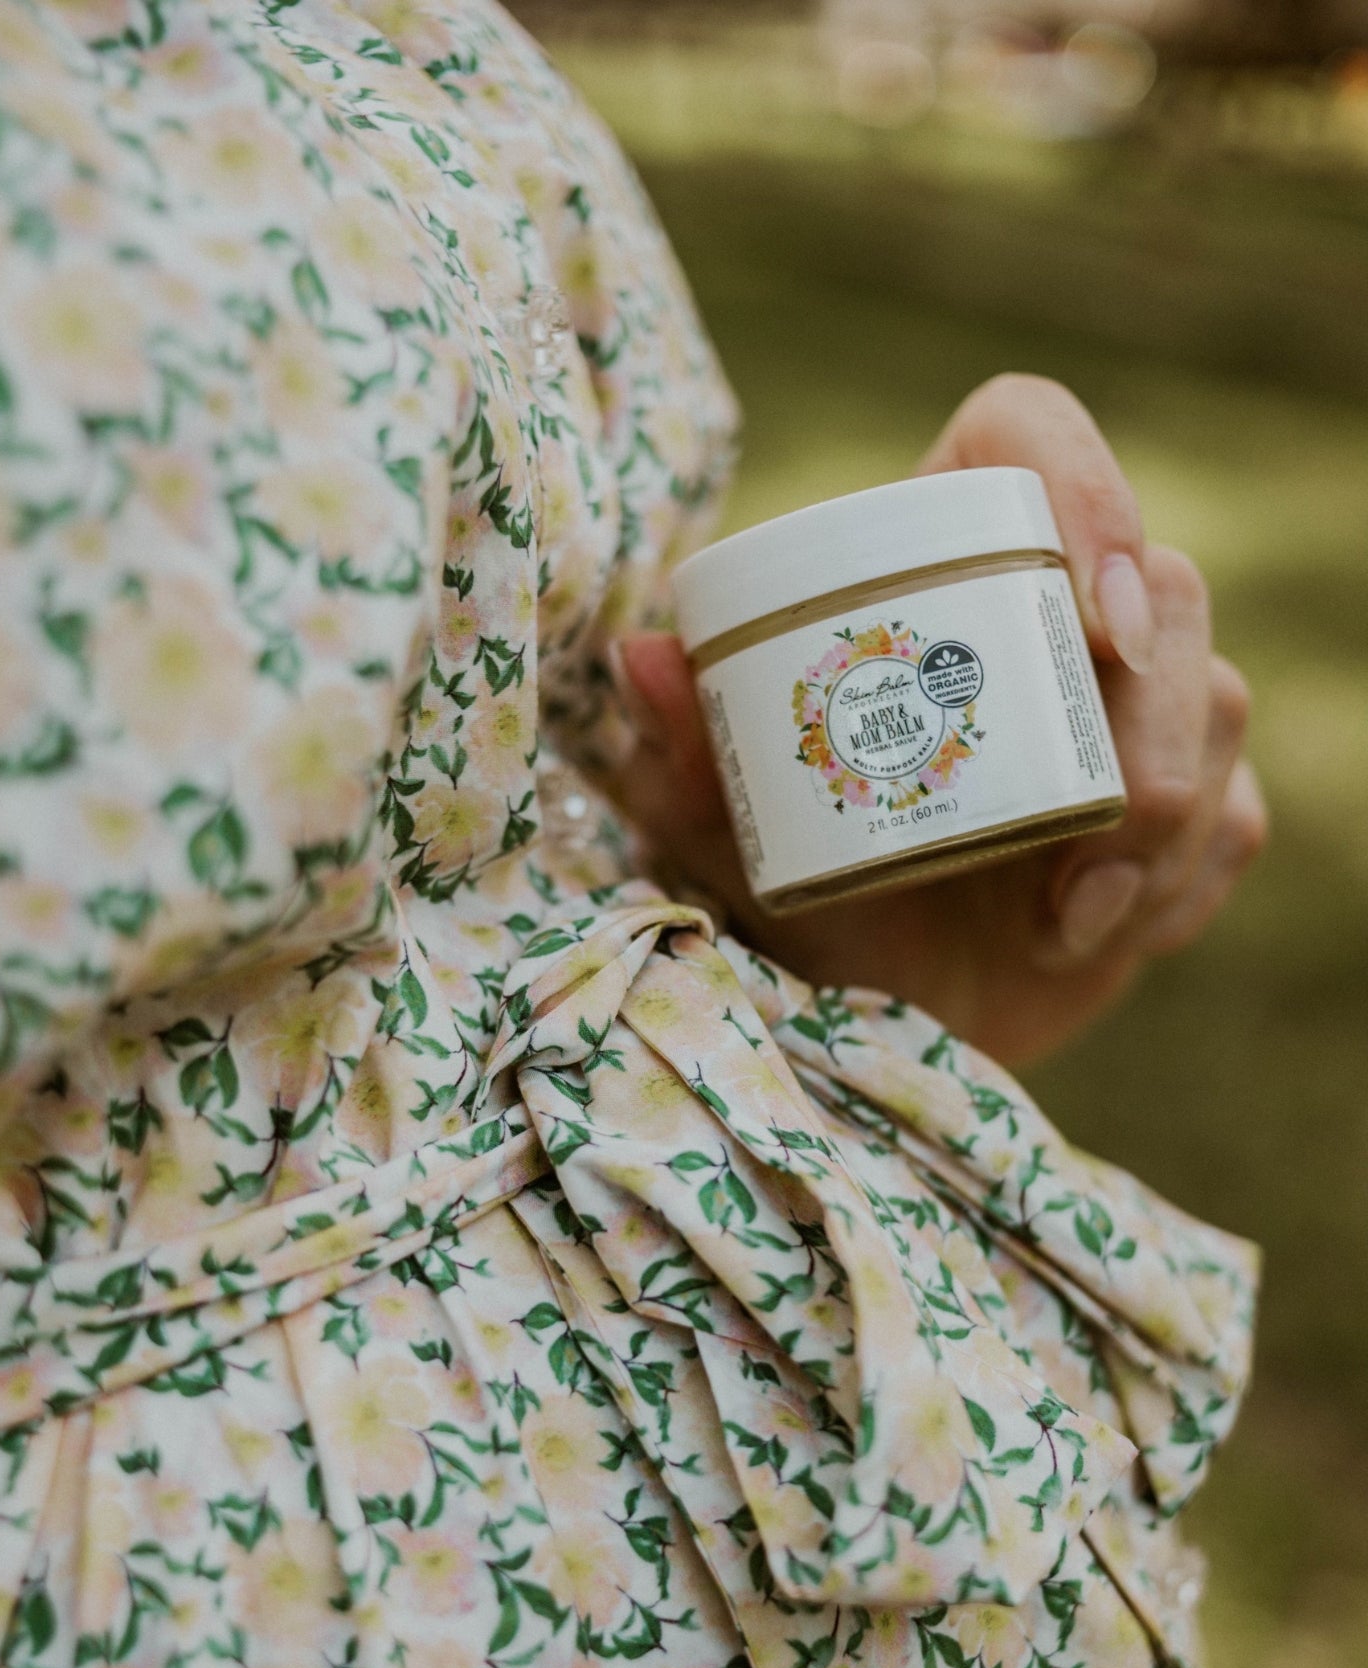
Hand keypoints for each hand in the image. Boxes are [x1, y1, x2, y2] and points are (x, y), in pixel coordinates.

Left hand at [609, 374, 1267, 1065]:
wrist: (898, 1022)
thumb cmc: (813, 906)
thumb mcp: (739, 845)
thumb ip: (687, 766)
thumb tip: (637, 659)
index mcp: (935, 569)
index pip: (1027, 439)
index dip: (1087, 478)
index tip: (1092, 606)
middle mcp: (1047, 621)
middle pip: (1162, 583)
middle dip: (1148, 719)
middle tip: (1090, 837)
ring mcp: (1136, 712)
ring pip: (1220, 697)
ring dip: (1160, 824)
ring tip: (1062, 921)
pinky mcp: (1195, 806)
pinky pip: (1235, 817)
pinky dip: (1174, 888)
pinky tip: (1088, 936)